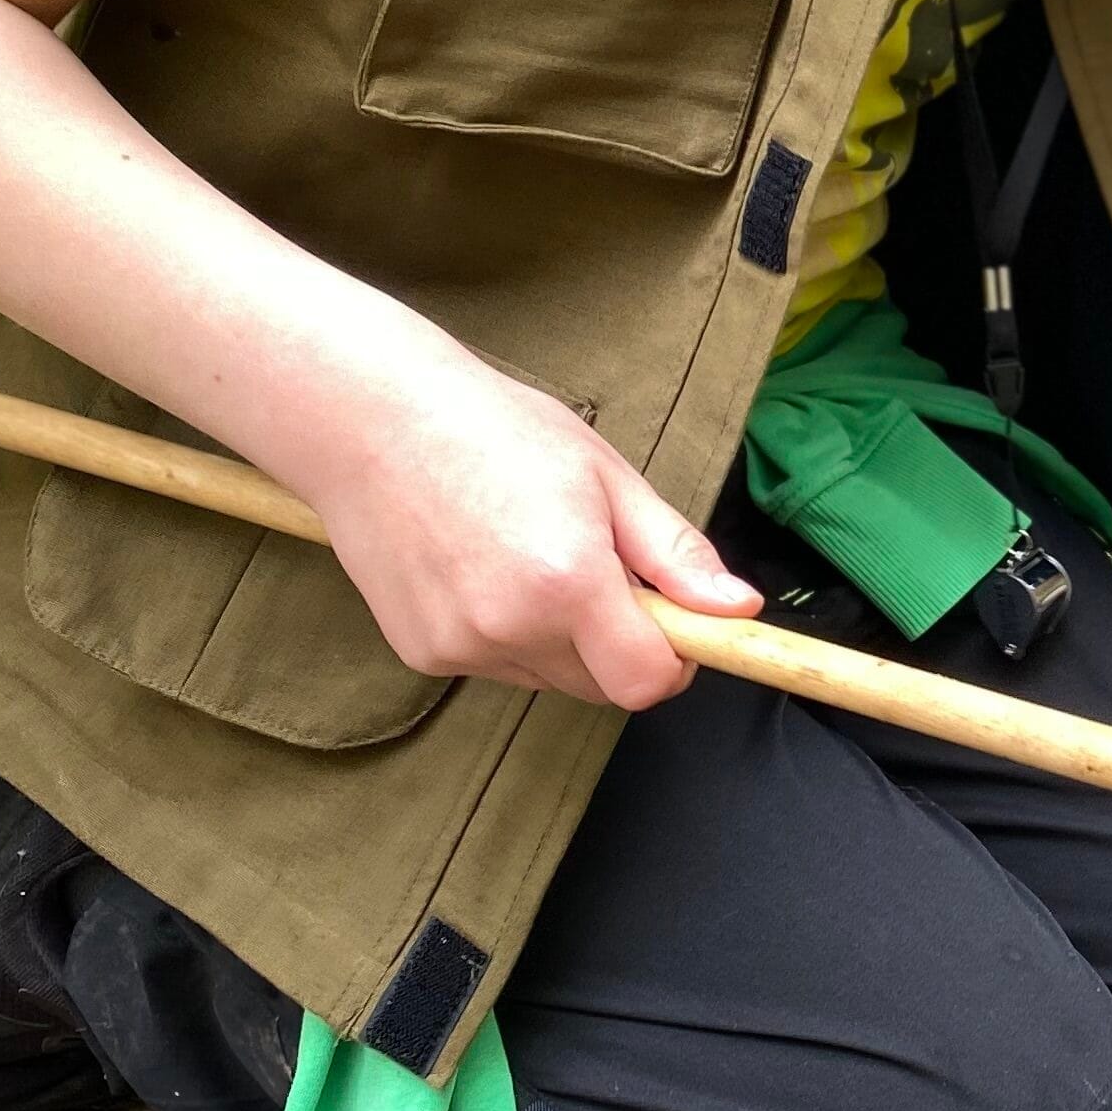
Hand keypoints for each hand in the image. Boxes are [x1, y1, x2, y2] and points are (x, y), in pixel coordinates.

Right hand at [297, 340, 748, 711]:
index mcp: (567, 582)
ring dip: (566, 641)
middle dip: (622, 644)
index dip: (675, 660)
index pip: (647, 681)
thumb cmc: (496, 432)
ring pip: (552, 678)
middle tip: (601, 567)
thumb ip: (676, 555)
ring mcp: (460, 647)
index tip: (676, 622)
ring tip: (533, 557)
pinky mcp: (422, 654)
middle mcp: (510, 628)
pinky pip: (498, 666)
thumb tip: (740, 610)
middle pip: (603, 686)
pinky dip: (512, 636)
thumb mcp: (607, 478)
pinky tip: (485, 570)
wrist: (372, 424)